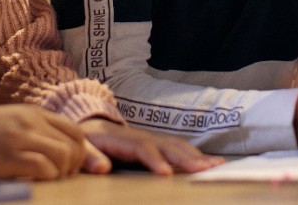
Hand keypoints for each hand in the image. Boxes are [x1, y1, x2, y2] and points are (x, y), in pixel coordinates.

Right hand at [0, 105, 85, 179]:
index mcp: (33, 113)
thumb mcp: (11, 124)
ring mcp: (21, 137)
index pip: (75, 131)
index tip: (70, 168)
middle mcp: (31, 121)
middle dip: (73, 166)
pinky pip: (44, 168)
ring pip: (64, 156)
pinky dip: (46, 178)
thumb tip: (62, 152)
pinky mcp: (10, 155)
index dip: (80, 153)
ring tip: (46, 180)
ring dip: (61, 173)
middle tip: (59, 177)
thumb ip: (36, 132)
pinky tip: (33, 182)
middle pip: (74, 145)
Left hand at [77, 118, 222, 175]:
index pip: (142, 149)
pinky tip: (210, 161)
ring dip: (196, 155)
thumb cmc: (86, 139)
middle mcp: (141, 136)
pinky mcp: (157, 144)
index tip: (166, 174)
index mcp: (122, 139)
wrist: (90, 124)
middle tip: (205, 169)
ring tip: (215, 165)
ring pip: (176, 145)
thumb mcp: (82, 146)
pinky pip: (178, 148)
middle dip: (186, 158)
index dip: (154, 161)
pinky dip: (195, 154)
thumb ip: (90, 157)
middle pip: (166, 146)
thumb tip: (102, 168)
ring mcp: (151, 139)